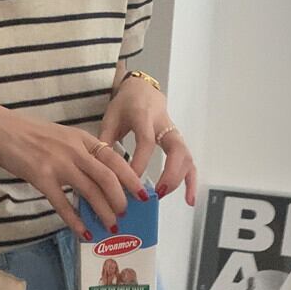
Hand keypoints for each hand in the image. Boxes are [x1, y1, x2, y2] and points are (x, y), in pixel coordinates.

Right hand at [0, 104, 150, 238]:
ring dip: (103, 212)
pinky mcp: (41, 177)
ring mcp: (58, 163)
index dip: (131, 178)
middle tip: (126, 214)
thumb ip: (81, 152)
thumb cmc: (30, 135)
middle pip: (108, 176)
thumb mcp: (63, 137)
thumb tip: (99, 175)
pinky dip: (76, 220)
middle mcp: (75, 150)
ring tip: (111, 226)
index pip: (115, 158)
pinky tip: (84, 232)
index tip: (142, 193)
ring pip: (90, 191)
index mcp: (82, 139)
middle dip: (121, 199)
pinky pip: (63, 203)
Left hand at [99, 76, 196, 205]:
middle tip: (154, 193)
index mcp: (144, 117)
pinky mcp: (178, 142)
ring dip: (179, 179)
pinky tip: (189, 199)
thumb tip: (99, 172)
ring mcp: (174, 133)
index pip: (146, 141)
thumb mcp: (110, 119)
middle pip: (176, 149)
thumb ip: (104, 142)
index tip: (131, 181)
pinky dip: (191, 181)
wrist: (141, 90)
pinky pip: (190, 162)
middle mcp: (164, 125)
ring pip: (186, 156)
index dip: (140, 162)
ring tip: (163, 197)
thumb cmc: (124, 106)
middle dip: (169, 174)